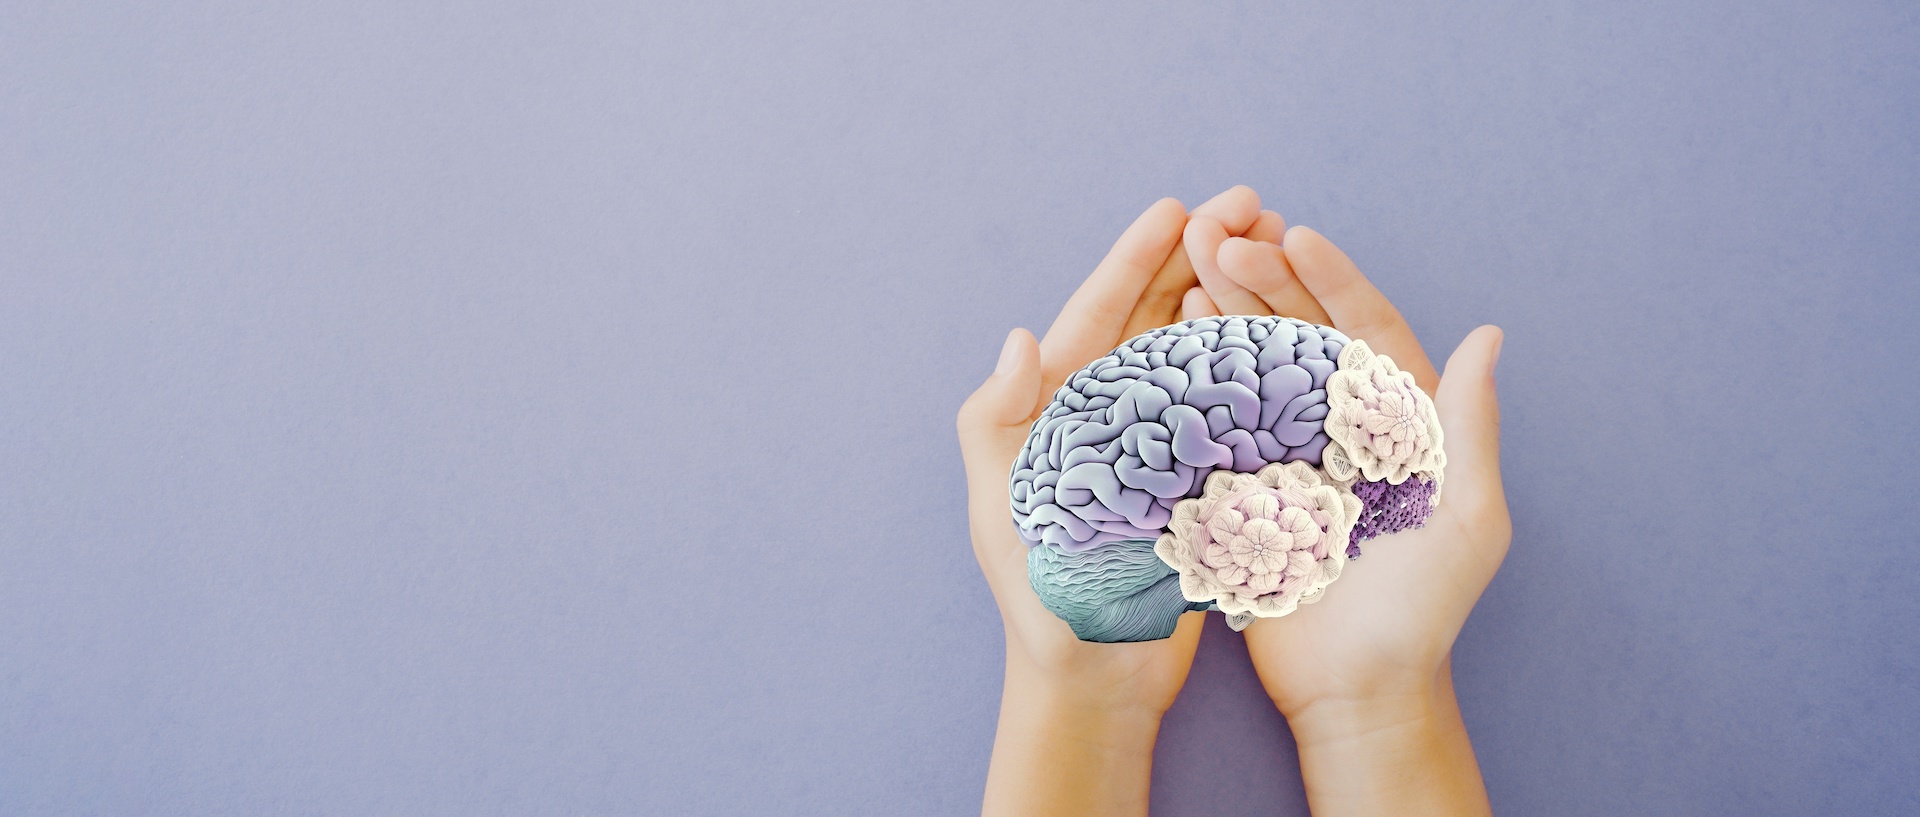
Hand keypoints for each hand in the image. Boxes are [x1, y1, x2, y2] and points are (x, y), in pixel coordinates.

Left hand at [957, 186, 1262, 815]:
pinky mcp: (1195, 479)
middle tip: (1249, 205)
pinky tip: (1291, 331)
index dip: (1136, 258)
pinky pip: (1228, 407)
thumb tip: (1021, 339)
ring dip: (1231, 296)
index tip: (1177, 206)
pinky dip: (1254, 365)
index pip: (1097, 315)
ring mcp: (1154, 444)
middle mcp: (1106, 416)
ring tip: (1276, 248)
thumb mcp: (1002, 511)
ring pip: (1197, 350)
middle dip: (1197, 256)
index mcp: (1054, 409)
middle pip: (1154, 317)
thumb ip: (997, 424)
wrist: (1091, 681)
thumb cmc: (1037, 600)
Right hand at [1190, 207, 1507, 814]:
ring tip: (1187, 264)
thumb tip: (1490, 334)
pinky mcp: (1242, 488)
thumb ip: (1469, 426)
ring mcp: (1288, 452)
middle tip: (1218, 237)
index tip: (1296, 234)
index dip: (1332, 279)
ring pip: (1254, 363)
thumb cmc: (1424, 611)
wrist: (1355, 690)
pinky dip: (1193, 373)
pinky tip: (1168, 335)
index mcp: (1401, 420)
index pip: (1366, 328)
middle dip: (1262, 278)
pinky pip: (1216, 419)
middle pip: (1301, 332)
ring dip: (1223, 310)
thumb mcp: (1467, 518)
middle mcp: (1342, 424)